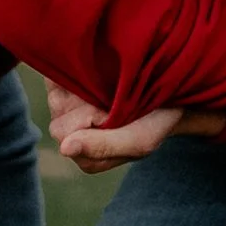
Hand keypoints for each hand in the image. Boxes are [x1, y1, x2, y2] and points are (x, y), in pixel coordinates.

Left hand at [46, 83, 218, 173]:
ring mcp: (65, 107)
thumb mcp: (139, 140)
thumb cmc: (155, 120)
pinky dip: (73, 72)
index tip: (117, 115)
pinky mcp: (65, 82)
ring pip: (56, 98)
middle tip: (114, 102)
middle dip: (85, 108)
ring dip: (82, 90)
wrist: (169, 90)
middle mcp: (70, 132)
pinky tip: (97, 74)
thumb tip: (65, 148)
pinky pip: (55, 77)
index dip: (91, 121)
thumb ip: (104, 147)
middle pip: (58, 120)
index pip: (67, 136)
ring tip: (110, 89)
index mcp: (85, 154)